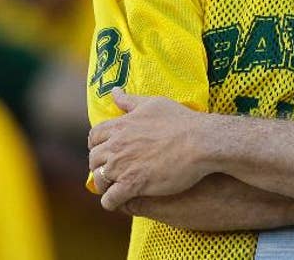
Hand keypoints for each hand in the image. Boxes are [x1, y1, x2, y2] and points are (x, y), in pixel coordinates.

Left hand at [88, 89, 210, 210]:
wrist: (199, 142)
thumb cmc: (180, 121)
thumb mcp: (153, 103)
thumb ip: (130, 100)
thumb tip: (114, 91)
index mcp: (120, 125)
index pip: (94, 136)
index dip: (97, 145)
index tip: (105, 150)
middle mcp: (116, 145)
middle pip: (94, 159)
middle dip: (99, 165)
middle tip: (111, 170)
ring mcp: (123, 166)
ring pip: (98, 180)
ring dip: (104, 184)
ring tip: (114, 187)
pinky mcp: (133, 184)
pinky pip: (110, 199)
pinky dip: (111, 202)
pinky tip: (120, 201)